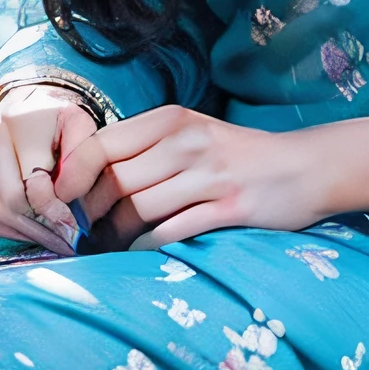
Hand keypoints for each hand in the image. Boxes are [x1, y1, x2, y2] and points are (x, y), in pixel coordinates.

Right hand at [0, 83, 108, 249]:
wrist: (34, 116)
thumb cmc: (60, 124)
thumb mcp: (79, 128)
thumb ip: (78, 158)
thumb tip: (64, 195)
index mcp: (6, 125)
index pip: (24, 184)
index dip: (49, 209)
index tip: (72, 223)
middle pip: (6, 205)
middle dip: (38, 227)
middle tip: (66, 239)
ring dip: (25, 234)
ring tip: (53, 240)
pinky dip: (10, 231)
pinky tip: (34, 232)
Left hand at [78, 107, 368, 246]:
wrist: (305, 167)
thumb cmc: (237, 155)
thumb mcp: (191, 134)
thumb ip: (145, 148)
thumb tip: (85, 176)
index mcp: (172, 120)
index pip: (101, 144)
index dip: (72, 176)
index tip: (63, 199)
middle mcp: (188, 142)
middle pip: (115, 181)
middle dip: (93, 212)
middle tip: (88, 229)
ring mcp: (210, 175)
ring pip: (138, 209)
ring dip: (117, 234)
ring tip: (112, 243)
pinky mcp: (229, 208)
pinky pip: (170, 232)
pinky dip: (147, 246)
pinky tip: (142, 250)